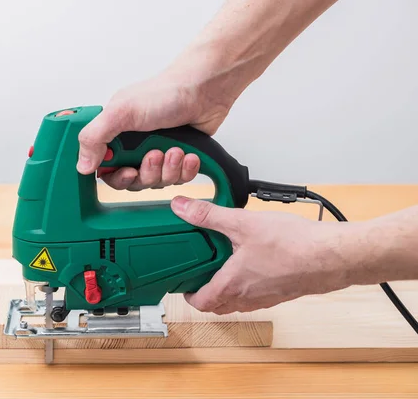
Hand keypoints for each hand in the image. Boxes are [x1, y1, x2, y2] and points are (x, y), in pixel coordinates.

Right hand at [76, 54, 238, 189]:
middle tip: (154, 155)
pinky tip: (189, 155)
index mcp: (115, 135)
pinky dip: (185, 170)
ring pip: (157, 182)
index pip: (107, 170)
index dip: (117, 177)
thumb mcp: (121, 112)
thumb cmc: (164, 93)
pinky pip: (179, 179)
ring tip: (175, 150)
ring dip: (168, 169)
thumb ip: (94, 137)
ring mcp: (157, 153)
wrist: (204, 89)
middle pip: (133, 181)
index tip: (128, 171)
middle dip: (146, 172)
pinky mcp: (179, 160)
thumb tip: (81, 165)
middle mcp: (135, 146)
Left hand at [170, 196, 361, 313]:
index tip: (183, 284)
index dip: (188, 295)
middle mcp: (248, 297)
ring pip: (239, 303)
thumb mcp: (242, 223)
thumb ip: (209, 215)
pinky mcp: (283, 292)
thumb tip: (182, 208)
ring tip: (225, 267)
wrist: (332, 257)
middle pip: (219, 306)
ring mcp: (267, 298)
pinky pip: (258, 296)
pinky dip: (248, 286)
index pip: (201, 303)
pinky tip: (255, 264)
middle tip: (200, 276)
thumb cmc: (292, 245)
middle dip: (206, 294)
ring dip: (227, 291)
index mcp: (233, 285)